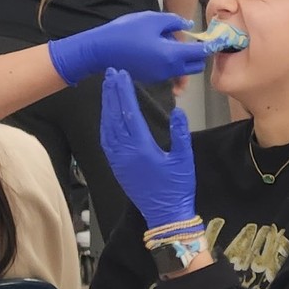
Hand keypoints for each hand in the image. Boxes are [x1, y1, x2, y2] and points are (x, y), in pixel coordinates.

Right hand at [48, 11, 207, 85]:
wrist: (102, 49)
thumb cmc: (127, 31)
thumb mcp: (153, 19)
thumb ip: (174, 22)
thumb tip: (189, 25)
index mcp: (172, 55)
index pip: (201, 53)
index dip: (212, 45)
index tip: (220, 39)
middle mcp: (169, 69)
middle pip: (195, 66)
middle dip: (199, 54)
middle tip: (195, 38)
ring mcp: (160, 76)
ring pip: (182, 69)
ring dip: (185, 58)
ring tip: (173, 40)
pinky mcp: (152, 78)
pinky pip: (170, 71)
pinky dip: (173, 62)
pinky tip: (161, 47)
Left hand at [100, 68, 195, 228]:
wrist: (165, 215)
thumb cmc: (177, 186)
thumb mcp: (183, 159)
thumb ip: (179, 133)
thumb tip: (178, 111)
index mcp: (142, 148)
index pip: (129, 113)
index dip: (124, 92)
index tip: (122, 75)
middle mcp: (125, 152)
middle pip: (114, 116)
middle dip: (112, 93)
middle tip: (110, 73)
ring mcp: (118, 160)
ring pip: (107, 127)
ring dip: (106, 106)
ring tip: (107, 88)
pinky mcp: (116, 166)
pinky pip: (106, 140)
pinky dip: (105, 123)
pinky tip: (107, 114)